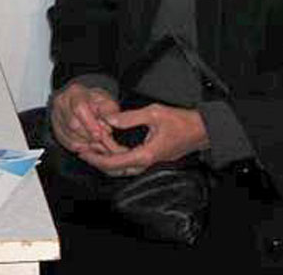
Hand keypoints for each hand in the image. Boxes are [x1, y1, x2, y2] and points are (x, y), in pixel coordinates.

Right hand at [50, 82, 121, 156]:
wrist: (86, 104)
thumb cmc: (98, 104)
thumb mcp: (108, 103)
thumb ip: (110, 111)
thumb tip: (111, 120)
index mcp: (75, 92)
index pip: (79, 108)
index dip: (90, 124)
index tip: (100, 134)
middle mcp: (62, 102)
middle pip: (73, 124)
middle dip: (89, 135)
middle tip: (101, 139)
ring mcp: (56, 115)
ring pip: (69, 135)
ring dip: (85, 143)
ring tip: (96, 142)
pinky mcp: (55, 127)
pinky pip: (66, 142)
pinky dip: (79, 147)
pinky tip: (88, 144)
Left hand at [79, 103, 209, 176]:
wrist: (201, 131)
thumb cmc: (181, 121)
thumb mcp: (153, 113)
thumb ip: (129, 118)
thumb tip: (108, 119)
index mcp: (145, 155)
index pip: (114, 162)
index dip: (96, 158)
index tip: (82, 151)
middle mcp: (146, 163)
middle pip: (115, 169)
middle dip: (97, 161)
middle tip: (81, 150)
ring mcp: (150, 163)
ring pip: (122, 168)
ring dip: (106, 160)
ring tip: (91, 148)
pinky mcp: (152, 159)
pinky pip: (129, 163)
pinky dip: (116, 157)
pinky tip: (108, 147)